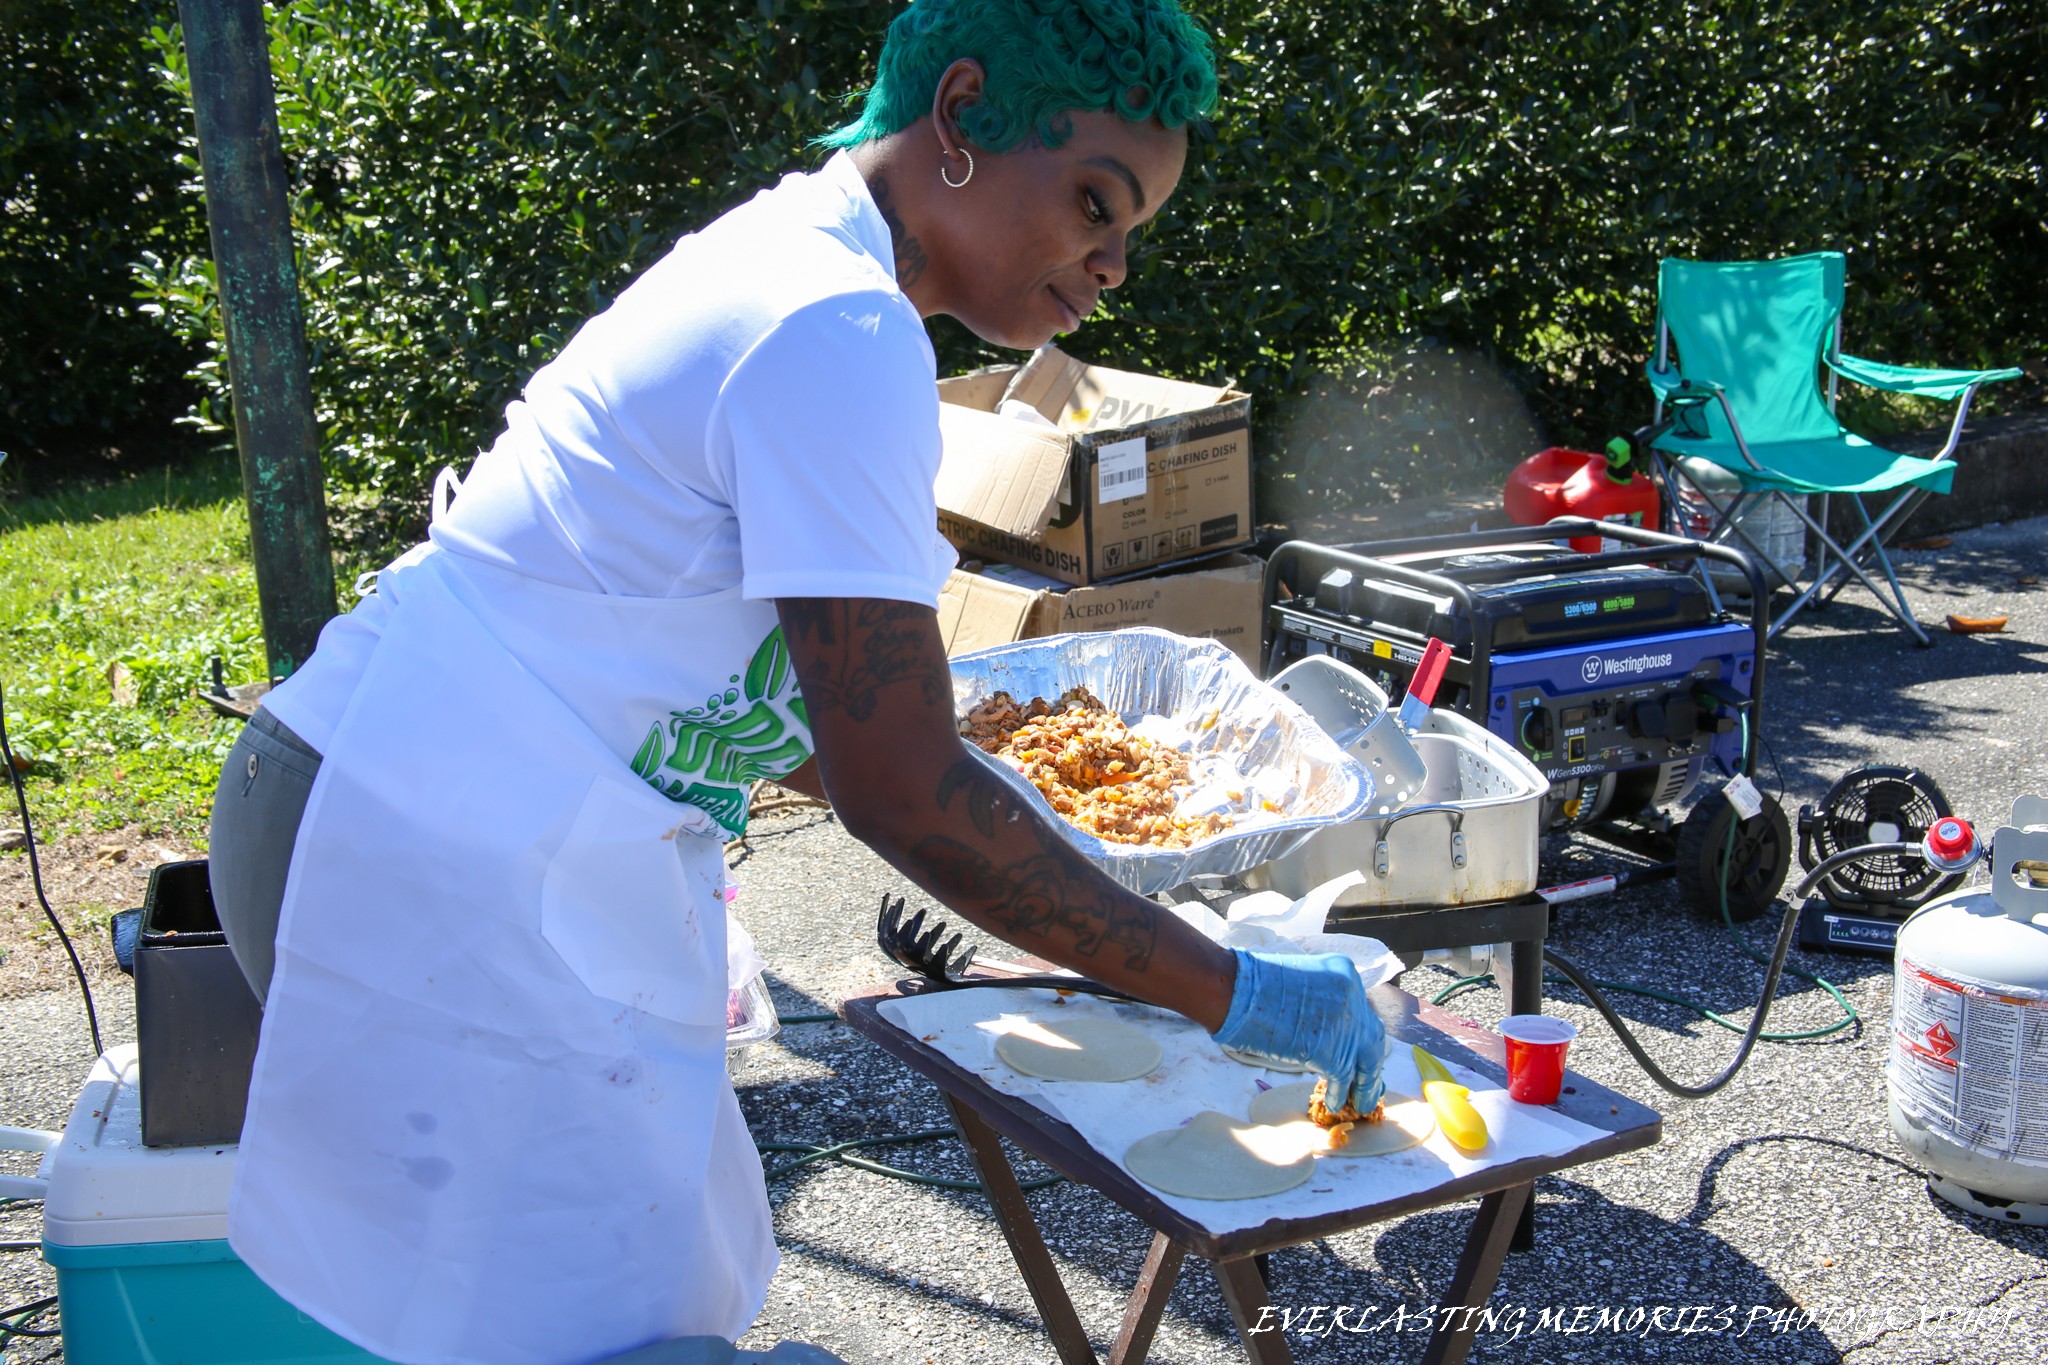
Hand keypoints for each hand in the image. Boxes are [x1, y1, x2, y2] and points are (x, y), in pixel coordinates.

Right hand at [1211, 950, 1385, 1111]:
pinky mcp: (1332, 1049)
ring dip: (1361, 1085)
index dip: (1362, 1038)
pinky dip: (1340, 1093)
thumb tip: (1324, 1029)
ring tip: (1358, 1103)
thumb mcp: (1300, 982)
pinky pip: (1344, 1077)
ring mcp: (1345, 1022)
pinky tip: (1335, 1103)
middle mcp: (1352, 994)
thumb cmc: (1251, 984)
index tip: (1362, 1055)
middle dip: (1370, 1064)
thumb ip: (1321, 1001)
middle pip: (1372, 1037)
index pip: (1363, 1012)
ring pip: (1364, 1061)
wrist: (1234, 990)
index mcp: (1343, 972)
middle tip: (1368, 1085)